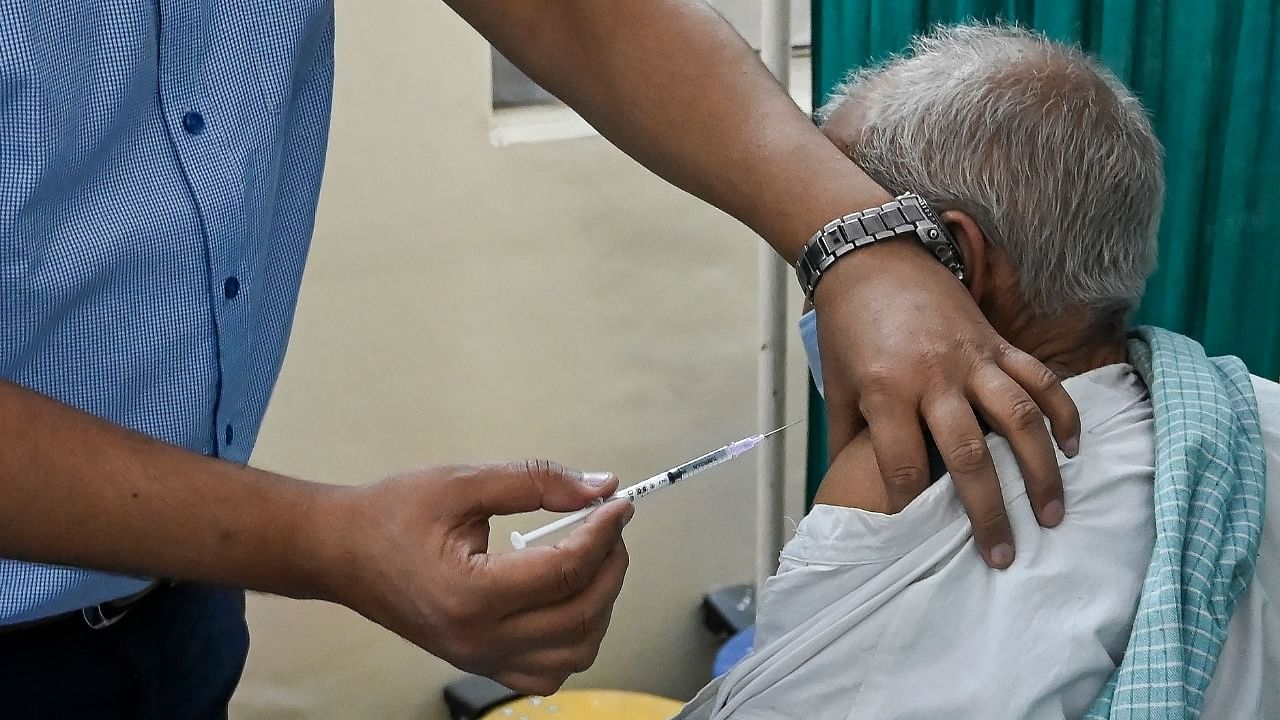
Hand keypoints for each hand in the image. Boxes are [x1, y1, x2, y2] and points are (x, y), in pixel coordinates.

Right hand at [314, 460, 631, 694]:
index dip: (604, 533)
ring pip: (574, 654)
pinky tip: (569, 597)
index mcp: (471, 594)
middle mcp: (478, 639)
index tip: (619, 504)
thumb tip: (600, 487)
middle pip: (580, 616)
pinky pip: (547, 671)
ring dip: (599, 606)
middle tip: (610, 527)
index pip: (565, 570)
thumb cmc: (391, 515)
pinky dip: (575, 639)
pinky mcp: (479, 663)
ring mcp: (479, 658)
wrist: (339, 552)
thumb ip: (536, 482)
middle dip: (610, 567)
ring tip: (593, 559)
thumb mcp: (463, 483)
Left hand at [812, 242, 1079, 568]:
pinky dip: (1061, 412)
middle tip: (1002, 556)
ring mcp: (972, 358)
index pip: (905, 466)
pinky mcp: (996, 341)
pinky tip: (1073, 447)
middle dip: (988, 511)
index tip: (922, 535)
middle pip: (968, 455)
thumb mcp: (838, 385)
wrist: (871, 257)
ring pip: (1018, 419)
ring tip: (1054, 514)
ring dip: (1041, 470)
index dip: (913, 505)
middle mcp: (933, 377)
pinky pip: (1039, 378)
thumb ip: (849, 439)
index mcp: (886, 390)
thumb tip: (848, 494)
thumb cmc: (848, 328)